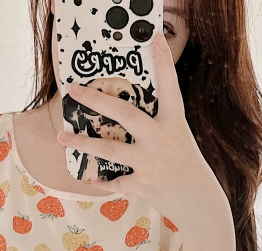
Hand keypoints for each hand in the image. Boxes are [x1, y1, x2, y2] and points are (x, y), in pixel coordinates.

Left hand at [57, 33, 222, 226]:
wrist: (198, 200)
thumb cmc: (185, 165)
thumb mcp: (177, 137)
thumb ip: (156, 124)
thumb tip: (125, 114)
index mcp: (174, 122)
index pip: (170, 87)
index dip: (163, 62)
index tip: (154, 38)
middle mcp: (161, 139)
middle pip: (125, 115)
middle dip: (97, 101)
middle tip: (73, 91)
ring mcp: (150, 163)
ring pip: (110, 150)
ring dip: (84, 144)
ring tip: (62, 138)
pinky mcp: (143, 184)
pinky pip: (115, 182)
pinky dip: (102, 181)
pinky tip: (91, 178)